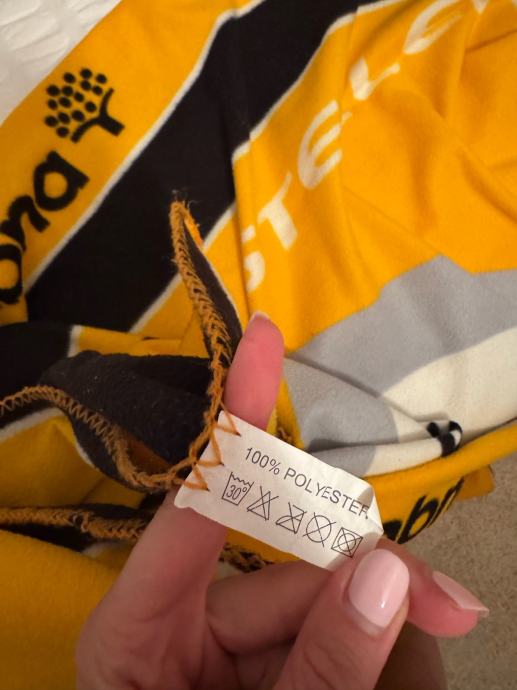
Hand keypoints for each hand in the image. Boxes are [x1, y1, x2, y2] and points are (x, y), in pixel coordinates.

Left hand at [76, 314, 486, 689]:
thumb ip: (319, 666)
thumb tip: (382, 574)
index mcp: (140, 629)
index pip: (199, 501)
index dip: (234, 411)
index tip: (263, 337)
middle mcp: (178, 622)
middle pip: (285, 571)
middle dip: (369, 579)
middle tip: (451, 605)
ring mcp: (219, 645)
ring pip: (316, 606)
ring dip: (377, 621)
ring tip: (439, 628)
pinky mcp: (257, 663)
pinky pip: (318, 636)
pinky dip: (363, 642)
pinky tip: (405, 641)